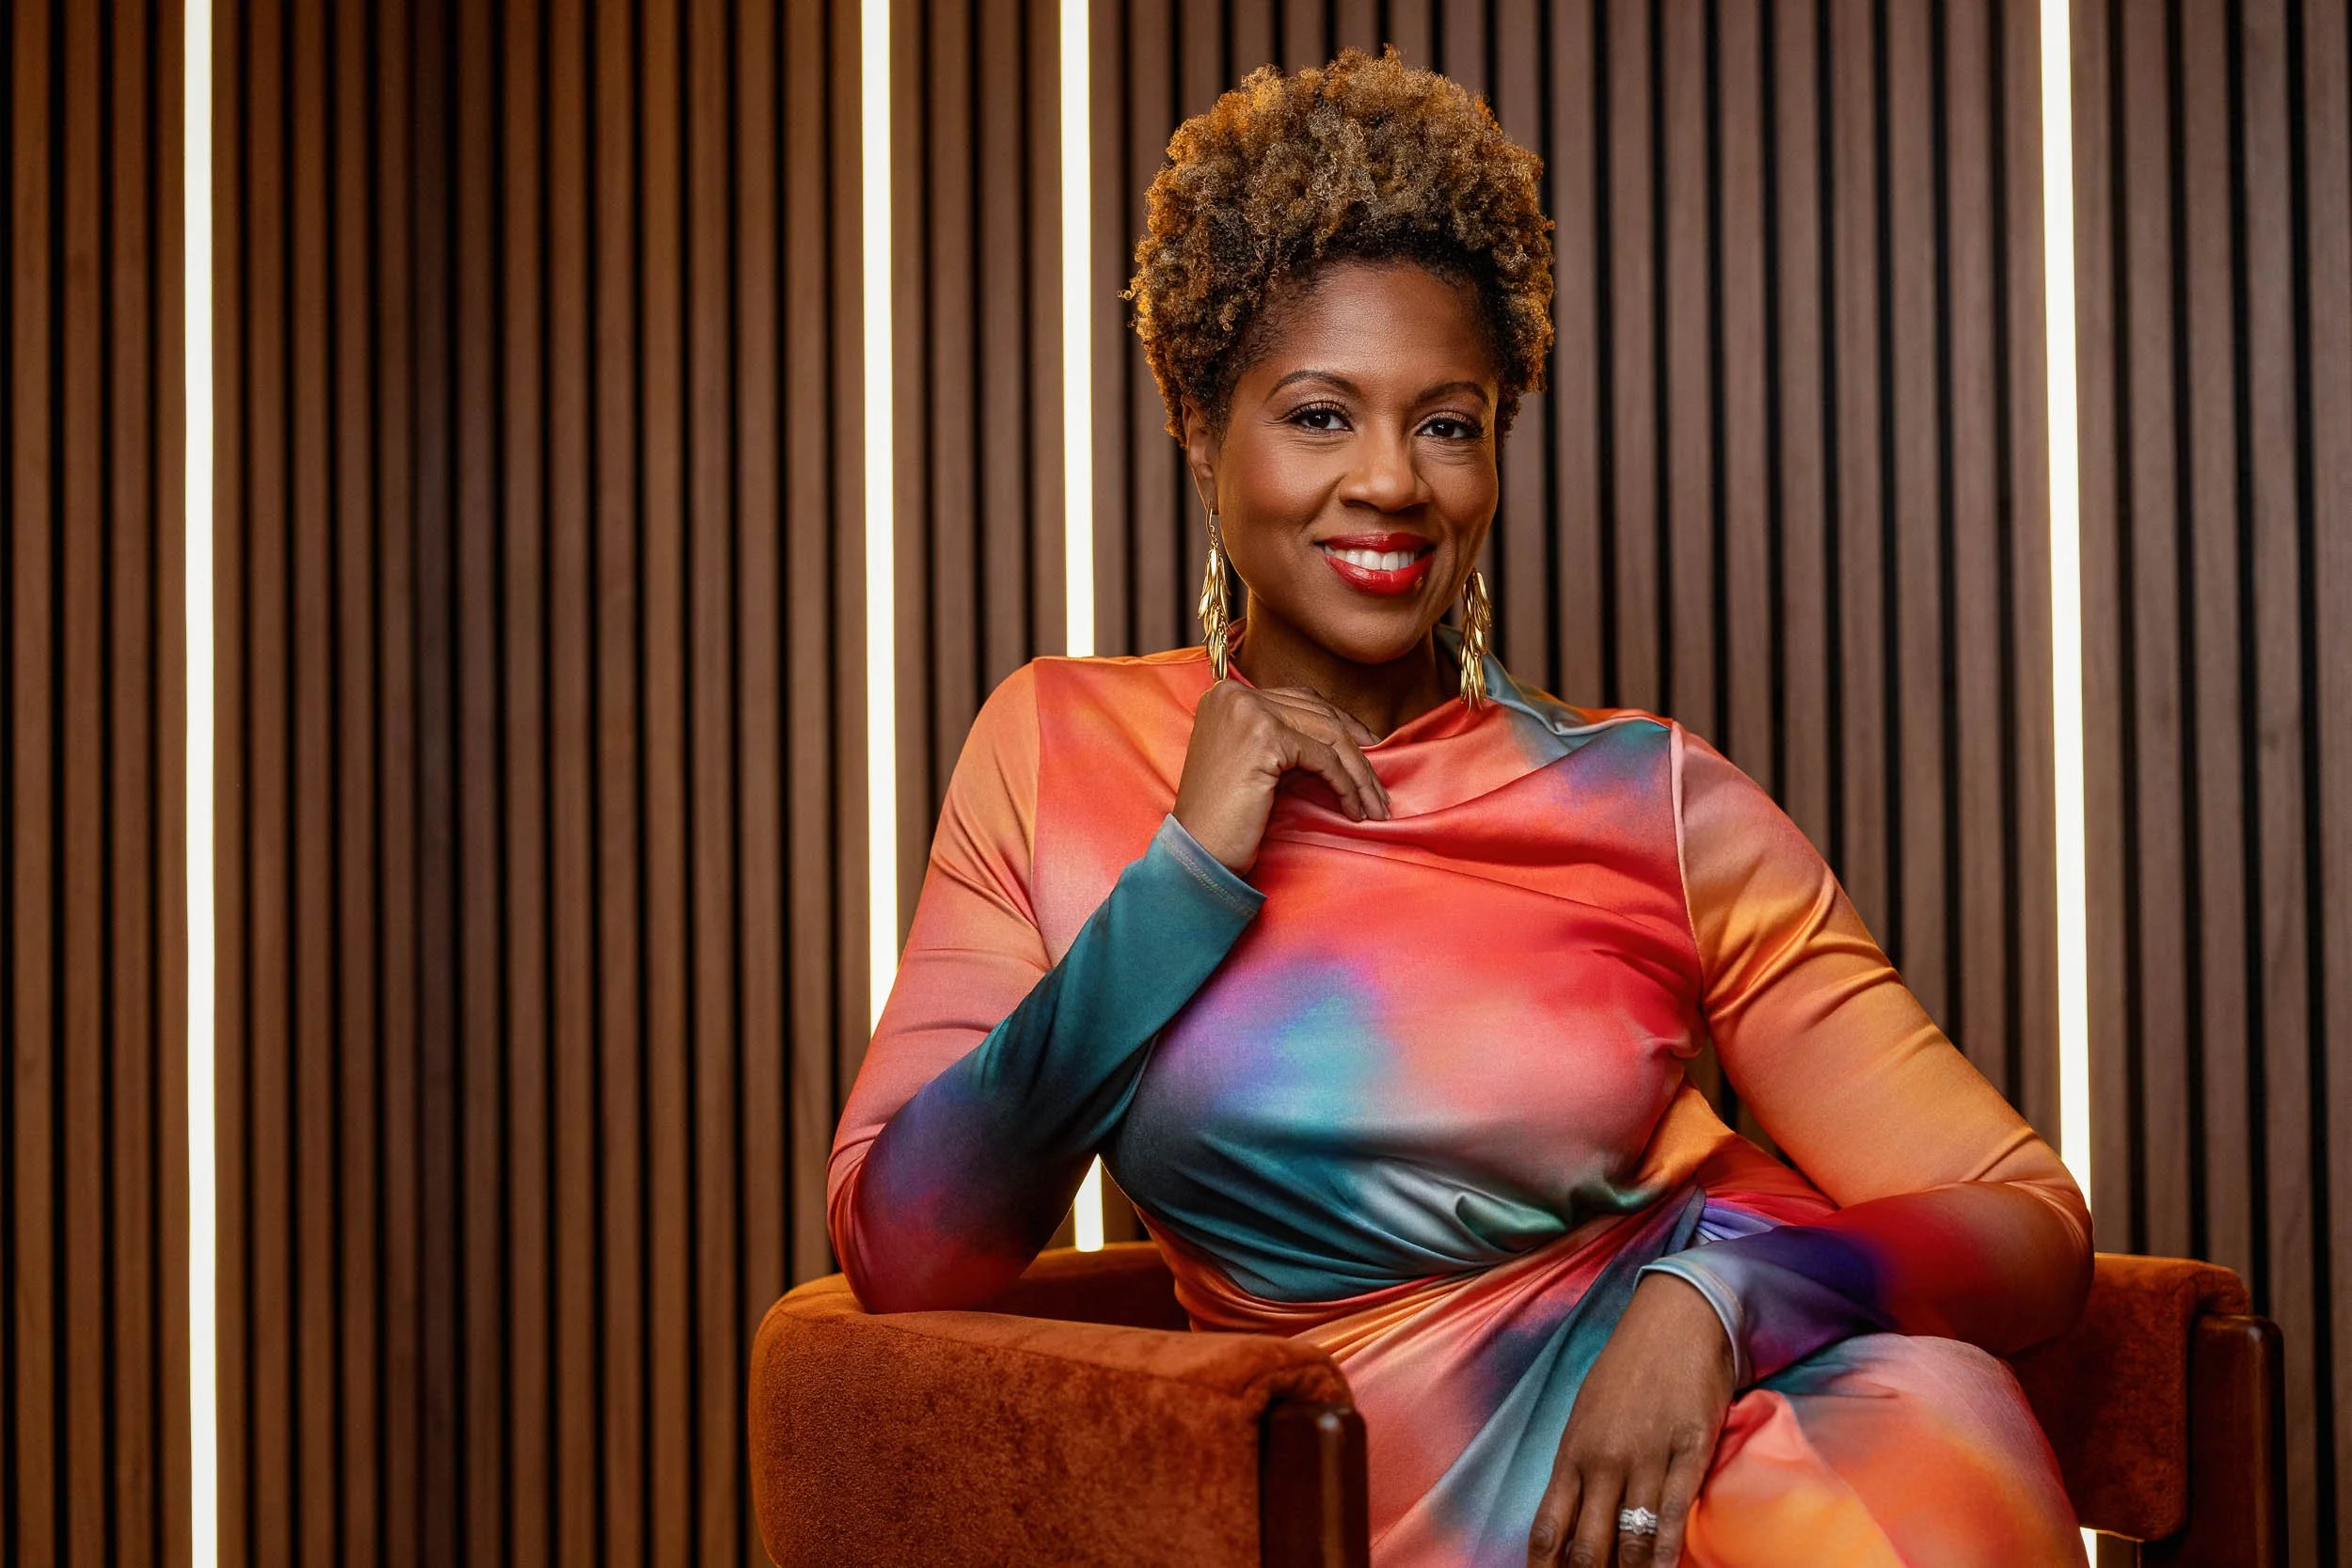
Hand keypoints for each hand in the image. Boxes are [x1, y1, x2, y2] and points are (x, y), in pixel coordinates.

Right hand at [1171, 680, 1392, 873]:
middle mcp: (1235, 694)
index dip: (1341, 722)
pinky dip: (1345, 785)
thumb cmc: (1224, 814)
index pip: (1300, 699)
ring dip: (1358, 773)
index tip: (1368, 747)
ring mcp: (1249, 712)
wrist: (1198, 849)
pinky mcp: (1265, 738)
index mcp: (1227, 694)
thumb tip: (1350, 738)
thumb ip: (1286, 737)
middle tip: (1377, 784)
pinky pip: (1323, 760)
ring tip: (1374, 804)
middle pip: (1318, 715)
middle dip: (1356, 752)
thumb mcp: (1254, 760)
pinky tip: (1353, 809)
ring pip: (1328, 735)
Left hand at [1527, 1273, 1736, 1566]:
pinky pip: (1675, 1515)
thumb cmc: (1626, 1369)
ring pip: (1632, 1539)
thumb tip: (1572, 1519)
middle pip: (1588, 1546)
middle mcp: (1603, 1462)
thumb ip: (1579, 1469)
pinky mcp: (1689, 1452)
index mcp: (1572, 1453)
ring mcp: (1646, 1458)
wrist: (1673, 1321)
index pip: (1550, 1529)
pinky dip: (1665, 1554)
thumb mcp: (1586, 1417)